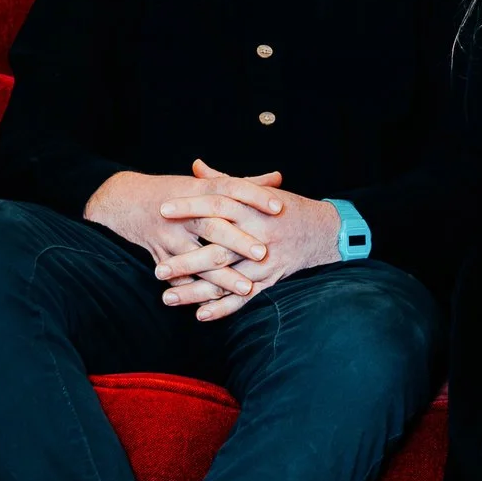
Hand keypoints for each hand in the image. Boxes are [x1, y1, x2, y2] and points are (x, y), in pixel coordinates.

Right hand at [84, 166, 279, 281]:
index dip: (255, 197)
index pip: (232, 189)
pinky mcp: (160, 256)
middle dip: (239, 241)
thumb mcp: (206, 184)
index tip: (279, 207)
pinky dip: (196, 293)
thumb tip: (278, 178)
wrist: (126, 202)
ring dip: (223, 277)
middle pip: (215, 226)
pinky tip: (214, 305)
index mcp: (200, 190)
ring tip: (247, 288)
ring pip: (199, 260)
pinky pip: (180, 279)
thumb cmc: (175, 192)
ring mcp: (170, 236)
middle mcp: (185, 213)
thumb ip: (244, 183)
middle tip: (264, 253)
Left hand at [152, 159, 350, 319]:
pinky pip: (245, 298)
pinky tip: (200, 314)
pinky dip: (223, 308)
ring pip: (227, 280)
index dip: (190, 207)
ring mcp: (265, 261)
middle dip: (186, 262)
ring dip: (196, 291)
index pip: (217, 205)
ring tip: (167, 297)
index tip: (162, 210)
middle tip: (158, 270)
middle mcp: (259, 236)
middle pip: (218, 250)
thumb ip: (225, 181)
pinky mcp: (271, 280)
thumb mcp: (258, 192)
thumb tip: (197, 166)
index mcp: (253, 210)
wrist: (323, 231)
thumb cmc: (286, 208)